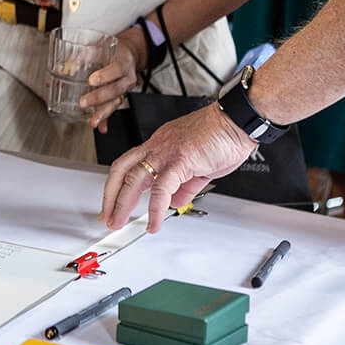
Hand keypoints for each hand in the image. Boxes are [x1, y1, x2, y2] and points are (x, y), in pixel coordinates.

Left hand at [80, 31, 140, 132]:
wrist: (129, 54)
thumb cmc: (115, 50)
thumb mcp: (103, 46)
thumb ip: (85, 55)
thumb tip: (67, 65)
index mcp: (124, 62)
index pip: (117, 69)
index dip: (105, 75)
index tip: (92, 80)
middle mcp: (127, 78)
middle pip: (115, 90)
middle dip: (98, 98)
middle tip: (83, 102)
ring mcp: (124, 89)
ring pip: (115, 102)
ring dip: (103, 113)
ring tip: (93, 122)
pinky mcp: (120, 97)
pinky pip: (112, 108)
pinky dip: (106, 119)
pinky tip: (101, 127)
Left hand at [99, 104, 255, 232]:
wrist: (237, 120)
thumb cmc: (222, 136)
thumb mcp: (199, 166)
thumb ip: (185, 186)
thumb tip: (174, 202)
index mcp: (159, 145)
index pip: (129, 164)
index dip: (117, 184)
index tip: (113, 201)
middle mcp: (157, 146)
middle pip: (121, 170)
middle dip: (110, 196)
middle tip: (106, 216)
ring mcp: (166, 153)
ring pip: (134, 179)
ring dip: (122, 204)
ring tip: (119, 222)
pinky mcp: (180, 161)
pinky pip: (161, 189)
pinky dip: (154, 209)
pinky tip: (154, 223)